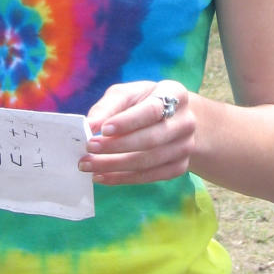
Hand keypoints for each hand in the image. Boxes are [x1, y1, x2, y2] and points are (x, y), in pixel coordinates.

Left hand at [80, 80, 194, 185]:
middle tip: (89, 148)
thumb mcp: (128, 94)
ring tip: (88, 165)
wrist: (174, 119)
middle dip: (116, 146)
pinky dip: (123, 178)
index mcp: (175, 94)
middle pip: (150, 139)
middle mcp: (185, 121)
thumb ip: (108, 106)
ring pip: (148, 161)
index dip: (127, 122)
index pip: (152, 110)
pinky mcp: (180, 166)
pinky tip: (102, 176)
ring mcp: (185, 146)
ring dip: (114, 165)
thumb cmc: (144, 102)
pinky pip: (150, 176)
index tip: (103, 129)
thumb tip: (89, 124)